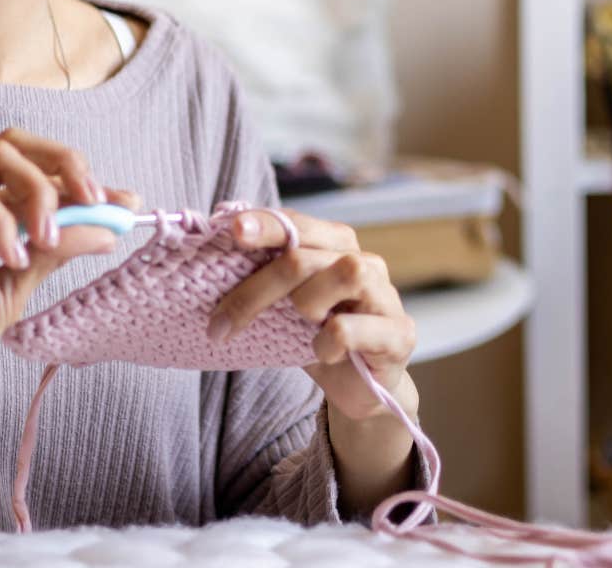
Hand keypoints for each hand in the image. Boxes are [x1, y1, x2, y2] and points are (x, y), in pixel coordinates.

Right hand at [0, 127, 135, 407]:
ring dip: (38, 195)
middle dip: (66, 165)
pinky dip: (0, 222)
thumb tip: (110, 225)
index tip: (128, 203)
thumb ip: (56, 251)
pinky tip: (8, 259)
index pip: (40, 175)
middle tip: (95, 199)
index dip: (84, 183)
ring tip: (47, 242)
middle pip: (18, 144)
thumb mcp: (16, 287)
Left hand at [210, 208, 416, 421]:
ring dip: (306, 305)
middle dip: (255, 290)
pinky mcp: (399, 334)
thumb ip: (262, 276)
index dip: (265, 223)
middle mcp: (365, 261)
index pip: (297, 223)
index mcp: (335, 245)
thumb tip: (212, 250)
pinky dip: (326, 342)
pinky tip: (324, 353)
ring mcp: (386, 295)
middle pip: (305, 257)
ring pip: (344, 273)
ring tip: (301, 327)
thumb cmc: (317, 336)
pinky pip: (351, 328)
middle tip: (218, 324)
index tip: (230, 229)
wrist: (360, 387)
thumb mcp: (284, 305)